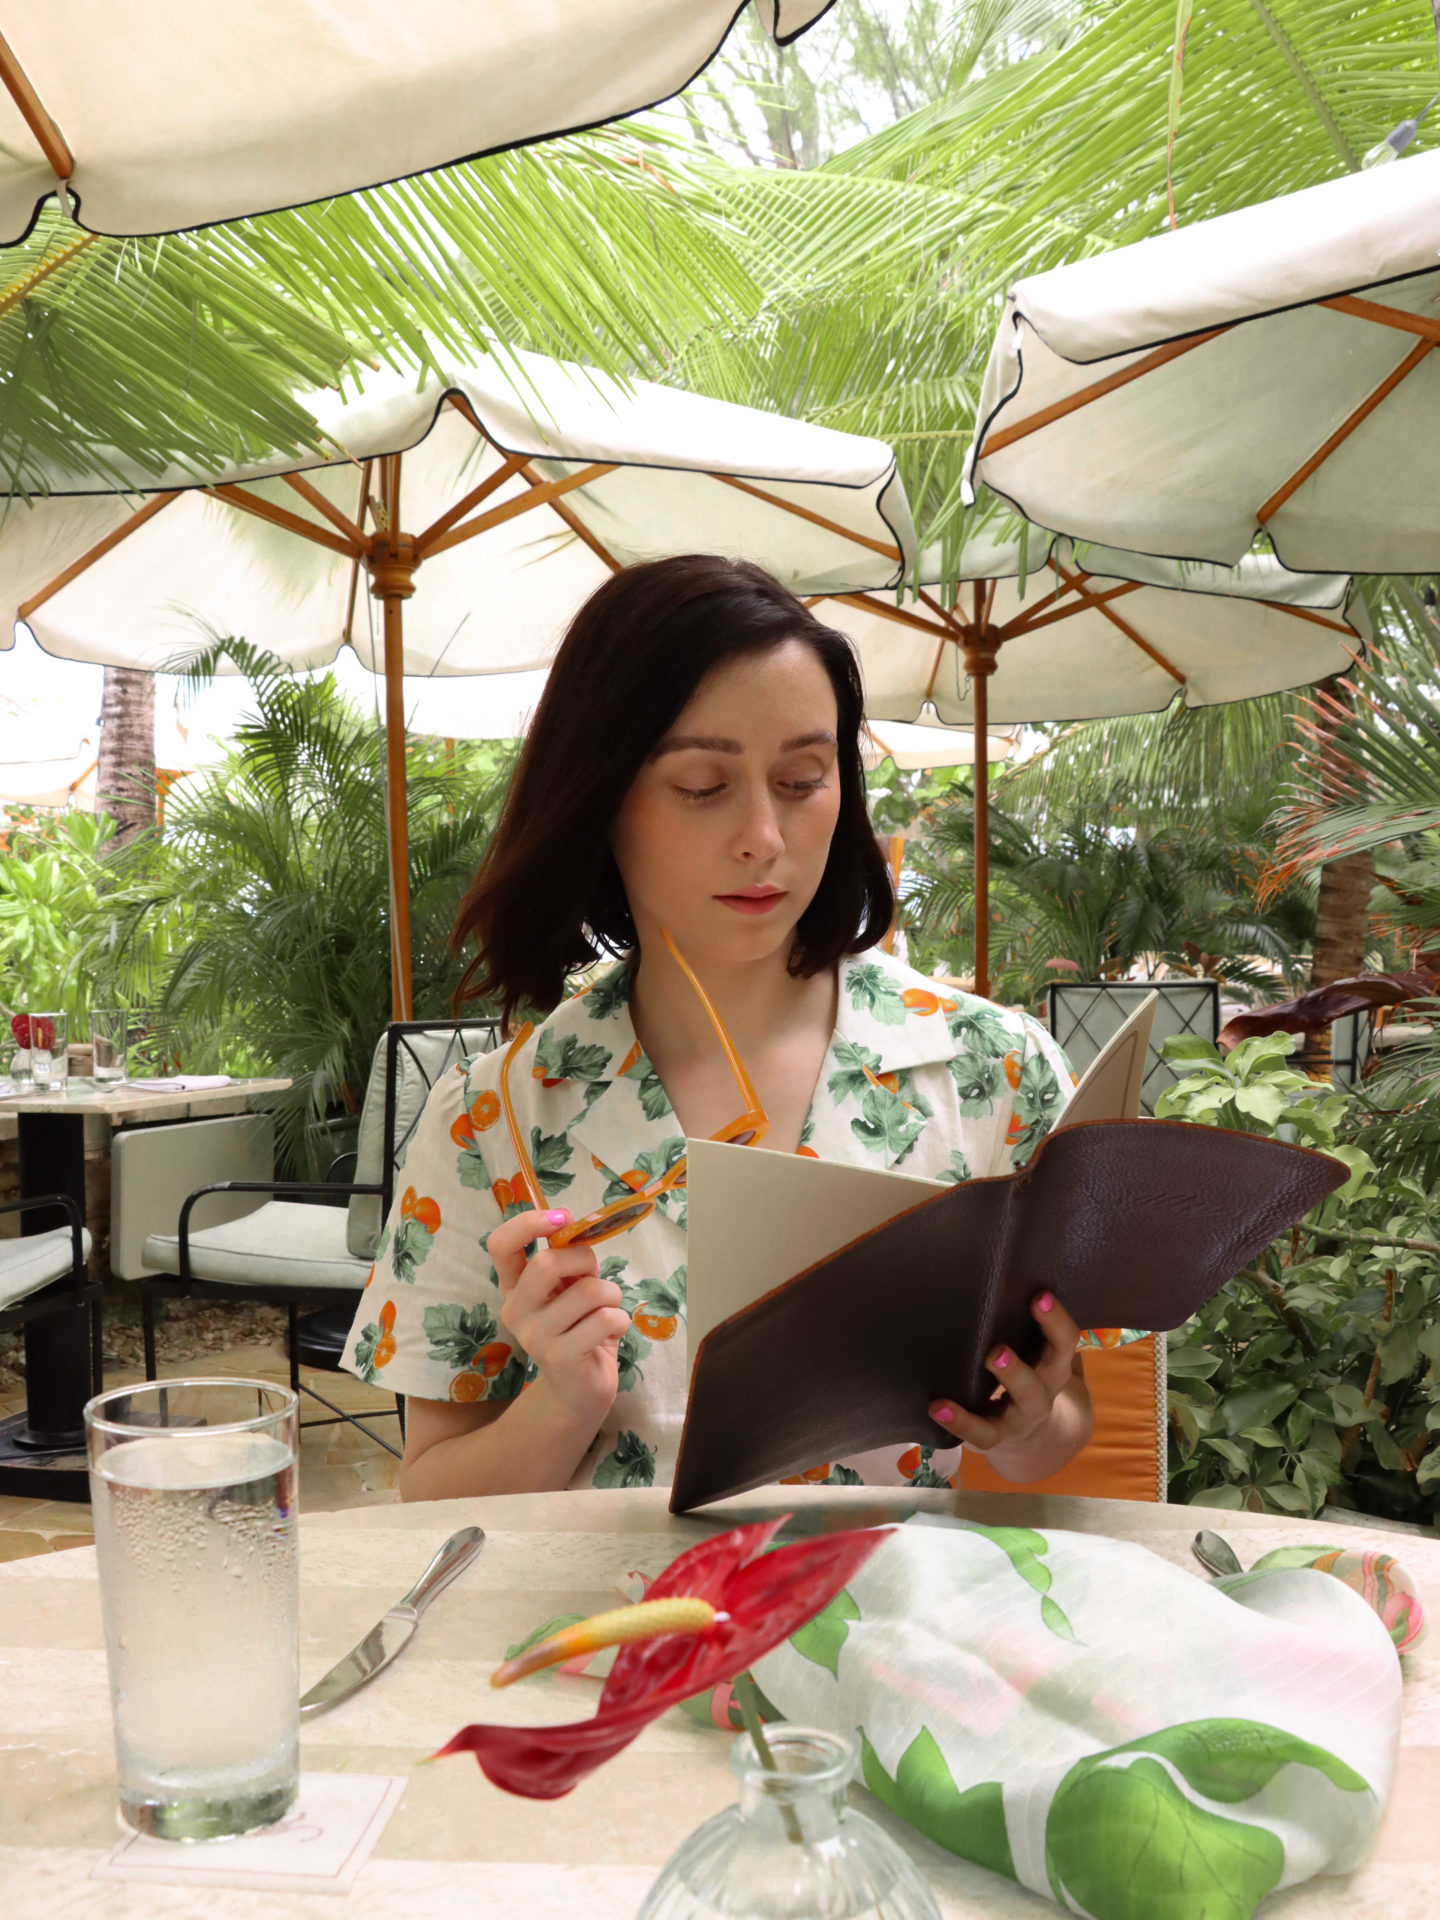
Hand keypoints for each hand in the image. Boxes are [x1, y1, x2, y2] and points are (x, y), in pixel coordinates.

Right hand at [487, 1207, 630, 1429]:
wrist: (579, 1389)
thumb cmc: (579, 1328)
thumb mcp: (568, 1290)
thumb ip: (566, 1261)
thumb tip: (571, 1224)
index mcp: (514, 1287)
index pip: (500, 1245)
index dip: (528, 1223)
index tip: (562, 1218)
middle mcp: (516, 1310)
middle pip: (546, 1263)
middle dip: (584, 1259)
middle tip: (595, 1275)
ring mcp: (535, 1336)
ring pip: (587, 1290)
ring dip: (611, 1294)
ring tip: (608, 1309)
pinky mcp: (560, 1357)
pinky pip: (604, 1319)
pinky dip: (620, 1319)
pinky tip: (612, 1331)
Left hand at [927, 1292, 1091, 1481]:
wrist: (1034, 1437)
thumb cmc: (1027, 1375)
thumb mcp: (1034, 1353)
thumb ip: (1022, 1322)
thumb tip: (996, 1268)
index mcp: (1053, 1365)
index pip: (1065, 1341)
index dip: (1056, 1320)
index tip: (1040, 1296)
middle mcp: (1043, 1391)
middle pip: (1043, 1377)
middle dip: (1021, 1363)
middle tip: (997, 1348)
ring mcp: (1020, 1417)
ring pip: (1018, 1404)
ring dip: (1005, 1383)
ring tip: (984, 1363)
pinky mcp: (995, 1436)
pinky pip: (981, 1434)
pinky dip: (959, 1422)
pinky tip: (936, 1407)